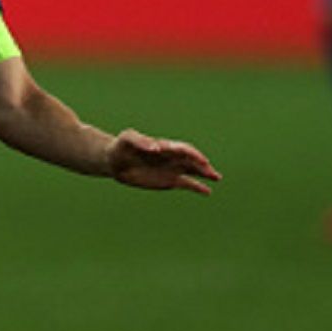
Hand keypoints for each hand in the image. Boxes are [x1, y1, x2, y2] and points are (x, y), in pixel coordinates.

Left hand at [106, 129, 220, 194]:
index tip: (200, 161)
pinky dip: (197, 187)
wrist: (115, 161)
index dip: (192, 154)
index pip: (182, 149)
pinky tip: (207, 191)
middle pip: (192, 160)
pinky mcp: (169, 180)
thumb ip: (141, 141)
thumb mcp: (127, 139)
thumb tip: (156, 148)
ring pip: (193, 171)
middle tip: (212, 172)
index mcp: (164, 146)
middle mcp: (171, 157)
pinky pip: (187, 183)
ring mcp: (171, 169)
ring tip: (217, 178)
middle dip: (202, 165)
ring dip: (205, 174)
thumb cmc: (121, 146)